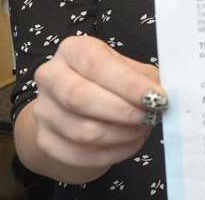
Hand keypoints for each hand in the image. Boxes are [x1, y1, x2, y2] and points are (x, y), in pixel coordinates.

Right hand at [28, 35, 165, 170]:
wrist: (78, 109)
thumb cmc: (110, 82)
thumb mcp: (128, 69)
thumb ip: (145, 78)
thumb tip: (161, 95)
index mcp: (73, 50)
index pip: (96, 64)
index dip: (127, 83)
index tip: (155, 97)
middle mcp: (50, 76)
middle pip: (80, 98)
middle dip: (123, 111)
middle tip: (150, 117)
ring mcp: (43, 110)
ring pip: (81, 131)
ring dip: (120, 135)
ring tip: (142, 129)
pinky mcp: (45, 140)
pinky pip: (79, 154)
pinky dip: (111, 153)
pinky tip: (128, 143)